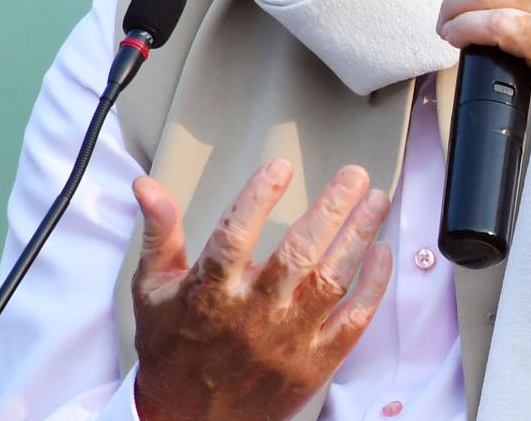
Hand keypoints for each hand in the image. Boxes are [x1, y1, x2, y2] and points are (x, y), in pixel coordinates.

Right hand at [130, 161, 391, 419]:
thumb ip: (159, 233)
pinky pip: (353, 320)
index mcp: (210, 293)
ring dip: (359, 236)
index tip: (280, 167)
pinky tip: (382, 254)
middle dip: (332, 208)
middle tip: (355, 176)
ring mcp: (287, 340)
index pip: (235, 236)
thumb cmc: (172, 350)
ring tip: (377, 201)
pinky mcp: (314, 363)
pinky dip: (372, 286)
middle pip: (298, 253)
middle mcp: (252, 314)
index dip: (258, 198)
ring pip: (332, 280)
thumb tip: (147, 186)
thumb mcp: (152, 289)